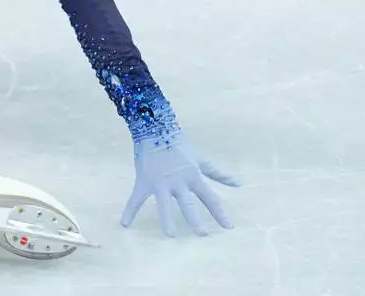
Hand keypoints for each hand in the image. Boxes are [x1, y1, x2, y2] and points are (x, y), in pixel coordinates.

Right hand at [120, 133, 239, 236]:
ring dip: (168, 220)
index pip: (210, 197)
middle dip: (195, 221)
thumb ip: (218, 174)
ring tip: (172, 235)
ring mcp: (160, 183)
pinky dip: (130, 211)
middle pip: (188, 204)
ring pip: (164, 205)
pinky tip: (125, 224)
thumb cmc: (179, 144)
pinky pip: (136, 199)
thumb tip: (240, 184)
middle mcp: (178, 182)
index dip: (219, 212)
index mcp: (193, 176)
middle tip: (202, 234)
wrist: (155, 129)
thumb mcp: (201, 159)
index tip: (229, 227)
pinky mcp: (144, 182)